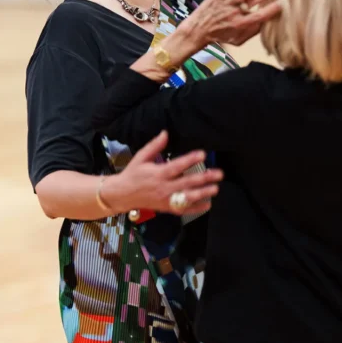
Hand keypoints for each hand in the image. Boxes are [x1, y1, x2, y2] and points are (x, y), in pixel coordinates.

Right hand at [105, 131, 222, 214]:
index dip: (190, 160)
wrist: (123, 194)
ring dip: (202, 194)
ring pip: (187, 198)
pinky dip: (195, 209)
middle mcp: (164, 187)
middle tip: (218, 174)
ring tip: (215, 189)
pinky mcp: (167, 208)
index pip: (177, 166)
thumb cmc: (133, 173)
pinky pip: (183, 210)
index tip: (202, 154)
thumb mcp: (141, 157)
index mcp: (158, 173)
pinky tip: (207, 204)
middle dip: (204, 178)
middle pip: (186, 183)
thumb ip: (154, 145)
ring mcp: (166, 199)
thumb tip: (165, 132)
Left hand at [173, 0, 281, 55]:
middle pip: (254, 2)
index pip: (260, 17)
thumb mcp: (238, 40)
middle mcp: (234, 13)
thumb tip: (267, 22)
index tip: (283, 4)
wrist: (197, 31)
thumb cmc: (221, 36)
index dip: (272, 10)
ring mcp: (225, 3)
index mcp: (240, 24)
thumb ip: (253, 32)